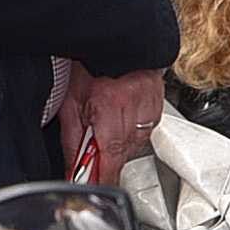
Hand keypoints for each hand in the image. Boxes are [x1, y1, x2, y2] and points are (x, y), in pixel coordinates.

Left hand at [61, 65, 169, 179]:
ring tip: (106, 120)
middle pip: (122, 156)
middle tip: (92, 142)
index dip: (101, 178)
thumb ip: (72, 140)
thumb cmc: (93, 66)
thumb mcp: (71, 103)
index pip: (110, 162)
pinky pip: (144, 131)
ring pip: (134, 145)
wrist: (119, 44)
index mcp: (111, 114)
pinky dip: (131, 130)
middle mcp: (135, 116)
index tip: (92, 185)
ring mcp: (150, 113)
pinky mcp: (157, 110)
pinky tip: (121, 114)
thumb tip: (72, 167)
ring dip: (119, 142)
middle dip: (105, 157)